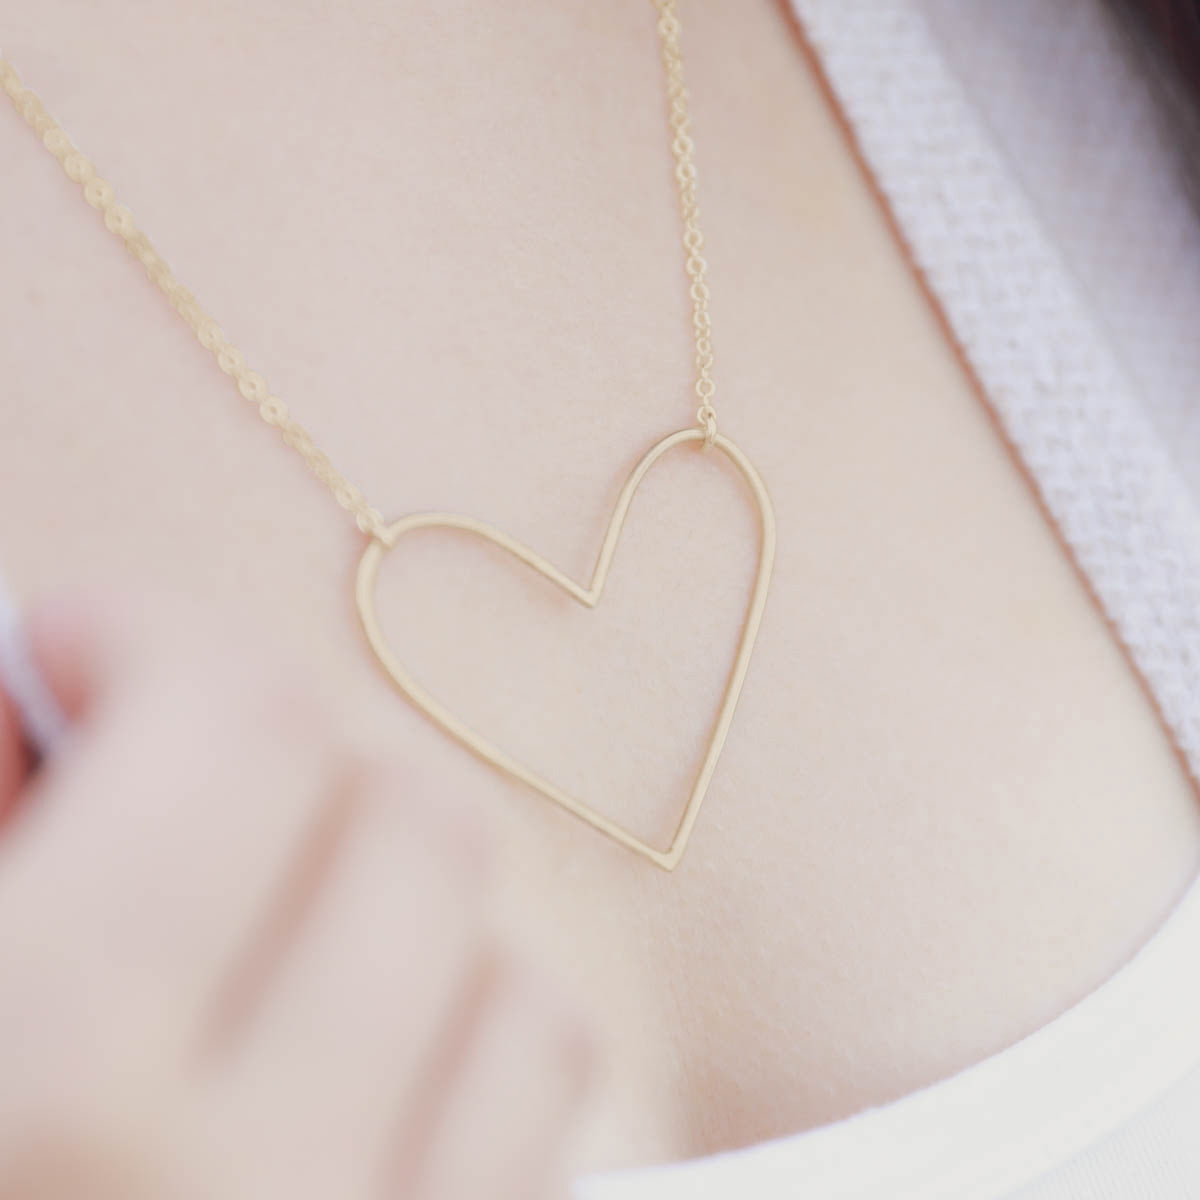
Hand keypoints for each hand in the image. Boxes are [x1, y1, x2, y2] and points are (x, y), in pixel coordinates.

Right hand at [0, 590, 595, 1198]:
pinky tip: (354, 1053)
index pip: (244, 732)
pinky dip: (471, 1033)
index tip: (92, 653)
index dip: (158, 640)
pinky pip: (550, 1095)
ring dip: (396, 908)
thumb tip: (47, 687)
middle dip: (291, 760)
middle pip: (414, 822)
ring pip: (514, 959)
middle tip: (181, 782)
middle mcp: (266, 1180)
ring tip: (267, 937)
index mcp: (56, 1079)